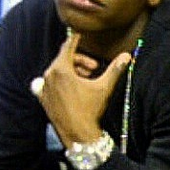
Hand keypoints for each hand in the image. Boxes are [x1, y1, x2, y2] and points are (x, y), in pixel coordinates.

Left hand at [35, 31, 130, 145]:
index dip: (75, 39)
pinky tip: (71, 88)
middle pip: (64, 59)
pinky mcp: (43, 99)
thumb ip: (114, 69)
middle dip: (80, 61)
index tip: (78, 33)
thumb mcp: (104, 87)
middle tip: (95, 68)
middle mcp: (48, 76)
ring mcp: (43, 88)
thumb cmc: (90, 110)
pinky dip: (60, 82)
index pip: (68, 47)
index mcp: (61, 69)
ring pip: (57, 72)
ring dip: (72, 71)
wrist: (78, 135)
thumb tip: (127, 55)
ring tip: (86, 79)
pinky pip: (50, 83)